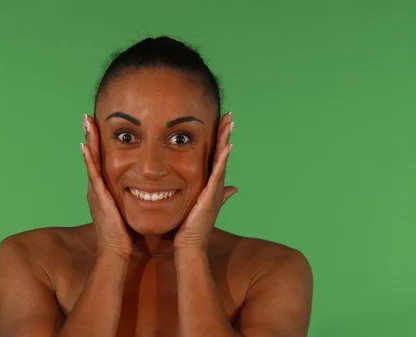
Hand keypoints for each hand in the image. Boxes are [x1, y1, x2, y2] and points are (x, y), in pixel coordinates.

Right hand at [81, 114, 132, 258]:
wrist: (116, 252)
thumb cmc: (124, 235)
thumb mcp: (126, 210)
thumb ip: (132, 199)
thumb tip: (145, 191)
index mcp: (103, 191)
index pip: (100, 162)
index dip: (98, 144)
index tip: (98, 126)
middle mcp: (96, 189)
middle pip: (92, 157)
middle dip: (90, 137)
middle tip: (88, 117)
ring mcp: (95, 192)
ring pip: (91, 161)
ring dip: (89, 141)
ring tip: (86, 122)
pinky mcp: (99, 198)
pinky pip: (93, 174)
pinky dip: (89, 159)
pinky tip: (86, 145)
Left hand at [174, 112, 237, 250]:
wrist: (190, 243)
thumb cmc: (192, 226)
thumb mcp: (202, 205)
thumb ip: (215, 195)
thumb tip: (233, 188)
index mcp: (211, 184)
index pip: (217, 157)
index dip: (221, 139)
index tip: (224, 122)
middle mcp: (216, 185)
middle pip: (222, 154)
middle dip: (226, 134)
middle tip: (230, 116)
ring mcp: (215, 190)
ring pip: (222, 160)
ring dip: (226, 141)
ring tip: (229, 123)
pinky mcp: (211, 195)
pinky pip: (218, 174)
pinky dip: (223, 160)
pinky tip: (227, 146)